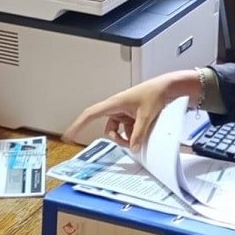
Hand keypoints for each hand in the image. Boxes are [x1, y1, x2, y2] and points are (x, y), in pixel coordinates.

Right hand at [62, 70, 198, 150]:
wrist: (166, 87)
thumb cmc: (154, 95)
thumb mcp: (146, 117)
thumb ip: (138, 134)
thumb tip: (132, 148)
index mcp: (114, 104)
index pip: (90, 114)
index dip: (78, 125)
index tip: (68, 135)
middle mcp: (115, 107)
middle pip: (108, 128)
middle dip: (117, 138)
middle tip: (129, 144)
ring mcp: (122, 111)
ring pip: (117, 129)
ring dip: (126, 136)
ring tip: (141, 134)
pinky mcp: (129, 114)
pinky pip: (126, 127)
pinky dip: (132, 132)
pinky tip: (144, 130)